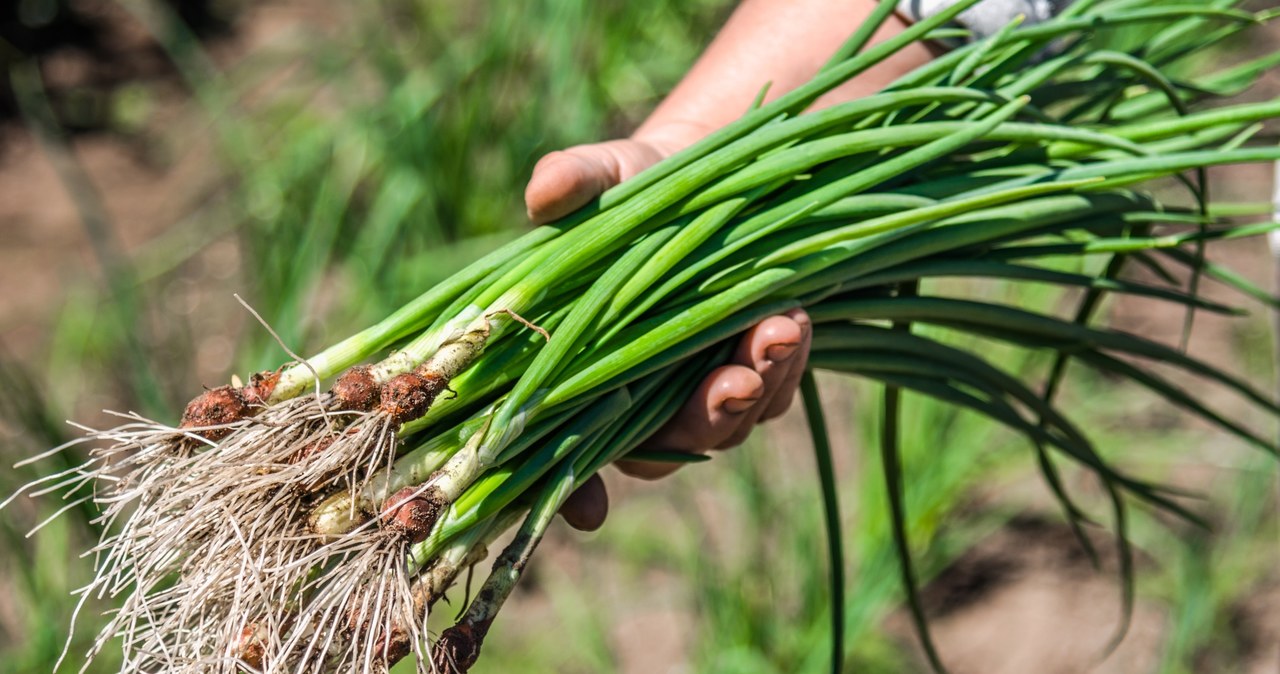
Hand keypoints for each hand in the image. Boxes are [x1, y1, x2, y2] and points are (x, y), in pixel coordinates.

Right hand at [529, 134, 811, 532]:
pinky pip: (773, 392)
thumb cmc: (636, 181)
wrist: (711, 171)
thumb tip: (544, 192)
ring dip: (757, 387)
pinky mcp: (752, 367)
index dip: (569, 490)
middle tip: (733, 383)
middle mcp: (638, 392)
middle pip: (663, 449)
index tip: (589, 510)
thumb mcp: (607, 171)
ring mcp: (698, 385)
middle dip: (703, 419)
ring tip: (782, 327)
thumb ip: (575, 179)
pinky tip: (797, 316)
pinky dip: (787, 362)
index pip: (562, 448)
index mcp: (580, 366)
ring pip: (728, 424)